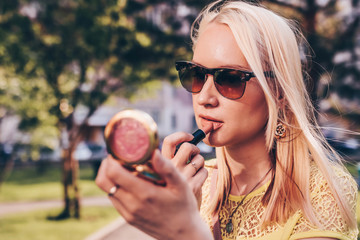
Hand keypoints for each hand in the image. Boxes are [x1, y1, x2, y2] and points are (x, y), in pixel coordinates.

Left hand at [95, 150, 212, 239]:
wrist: (183, 234)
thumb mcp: (181, 185)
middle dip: (106, 165)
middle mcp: (132, 204)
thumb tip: (153, 151)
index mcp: (144, 194)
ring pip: (107, 189)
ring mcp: (128, 213)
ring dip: (110, 175)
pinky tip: (130, 181)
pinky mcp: (128, 218)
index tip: (120, 150)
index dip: (112, 158)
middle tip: (119, 156)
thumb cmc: (184, 207)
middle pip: (103, 180)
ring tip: (124, 167)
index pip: (114, 173)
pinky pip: (114, 199)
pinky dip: (116, 186)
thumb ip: (166, 167)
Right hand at [162, 132, 207, 205]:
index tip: (189, 136)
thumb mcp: (166, 173)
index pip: (169, 141)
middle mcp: (169, 170)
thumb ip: (174, 157)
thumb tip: (195, 135)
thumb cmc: (173, 189)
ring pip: (199, 159)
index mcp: (160, 164)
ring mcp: (182, 178)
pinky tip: (197, 180)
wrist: (176, 217)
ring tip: (194, 170)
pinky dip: (203, 173)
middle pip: (188, 147)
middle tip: (194, 154)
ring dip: (200, 162)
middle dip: (195, 149)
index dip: (181, 135)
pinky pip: (204, 171)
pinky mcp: (193, 187)